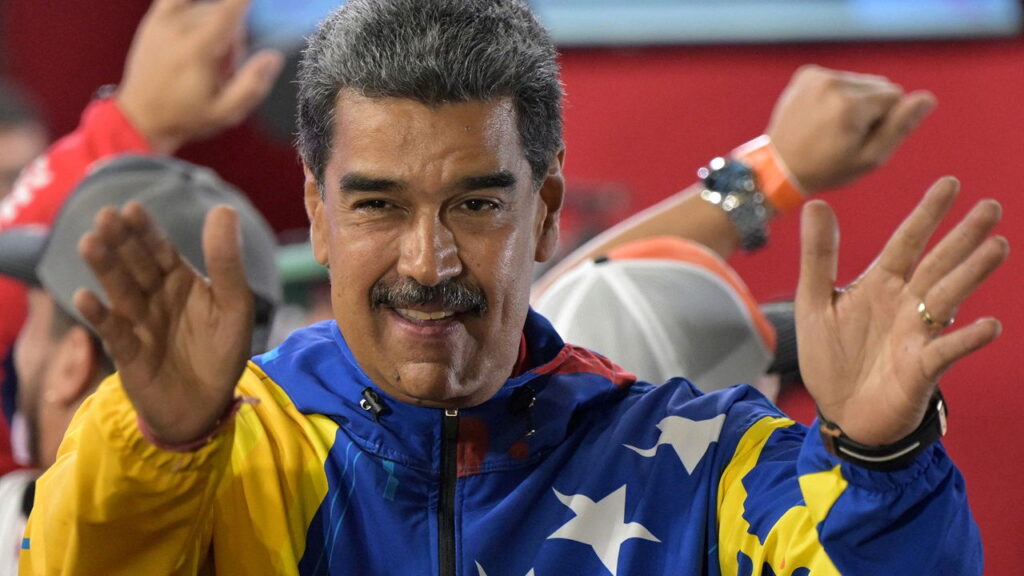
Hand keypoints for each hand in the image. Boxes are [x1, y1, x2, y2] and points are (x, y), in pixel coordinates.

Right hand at [74, 203, 253, 444]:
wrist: (208, 406)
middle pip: (136, 265)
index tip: (133, 208)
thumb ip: (227, 261)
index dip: (147, 230)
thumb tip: (223, 208)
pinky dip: (98, 315)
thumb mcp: (234, 305)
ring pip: (120, 291)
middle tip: (105, 216)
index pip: (161, 250)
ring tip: (89, 243)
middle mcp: (156, 298)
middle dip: (121, 241)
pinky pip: (113, 332)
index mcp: (181, 282)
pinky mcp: (129, 353)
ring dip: (105, 268)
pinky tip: (84, 297)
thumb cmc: (222, 352)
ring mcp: (139, 324)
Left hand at [116, 0, 283, 153]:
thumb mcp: (225, 112)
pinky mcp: (154, 21)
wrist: (142, 118)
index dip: (244, 0)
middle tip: (225, 65)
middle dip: (233, 35)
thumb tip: (274, 57)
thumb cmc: (186, 117)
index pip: (229, 9)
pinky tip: (200, 26)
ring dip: (213, 25)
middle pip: (221, 13)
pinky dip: (193, 4)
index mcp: (198, 49)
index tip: (254, 1)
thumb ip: (252, 86)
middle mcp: (179, 29)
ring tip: (206, 56)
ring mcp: (163, 22)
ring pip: (203, 7)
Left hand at [767, 65, 935, 193]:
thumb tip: (927, 98)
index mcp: (850, 104)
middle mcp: (833, 83)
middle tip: (844, 135)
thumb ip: (900, 127)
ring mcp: (816, 76)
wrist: (777, 166)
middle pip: (879, 86)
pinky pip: (839, 79)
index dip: (884, 121)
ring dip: (854, 101)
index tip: (860, 140)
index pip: (896, 96)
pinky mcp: (806, 74)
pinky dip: (836, 95)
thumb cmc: (827, 169)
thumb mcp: (869, 158)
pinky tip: (821, 116)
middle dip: (871, 108)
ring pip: (860, 81)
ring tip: (831, 127)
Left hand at [795, 177, 1006, 445]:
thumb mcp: (814, 302)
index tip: (950, 183)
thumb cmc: (831, 357)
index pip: (906, 242)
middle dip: (963, 236)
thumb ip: (818, 256)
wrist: (839, 413)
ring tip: (997, 246)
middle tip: (991, 206)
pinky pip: (947, 350)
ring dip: (971, 273)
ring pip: (948, 297)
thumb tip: (816, 202)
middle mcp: (905, 304)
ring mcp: (917, 335)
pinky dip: (967, 339)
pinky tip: (989, 325)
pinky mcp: (921, 369)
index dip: (927, 214)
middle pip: (938, 263)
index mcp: (879, 285)